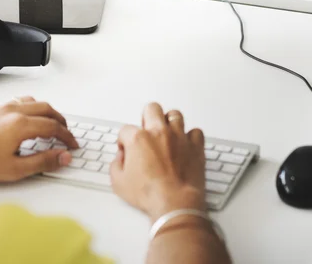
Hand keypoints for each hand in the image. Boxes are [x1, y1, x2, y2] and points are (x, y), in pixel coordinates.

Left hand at [0, 97, 77, 181]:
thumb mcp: (14, 169)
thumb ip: (44, 162)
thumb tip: (64, 157)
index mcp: (21, 125)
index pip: (54, 127)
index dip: (67, 137)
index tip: (71, 145)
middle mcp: (13, 111)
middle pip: (48, 110)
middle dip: (61, 122)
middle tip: (66, 134)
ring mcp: (3, 108)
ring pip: (35, 102)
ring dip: (48, 112)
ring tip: (52, 123)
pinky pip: (21, 100)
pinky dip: (33, 107)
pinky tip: (30, 117)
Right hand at [111, 103, 205, 221]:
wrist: (174, 202)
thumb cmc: (149, 194)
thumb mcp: (119, 183)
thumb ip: (116, 165)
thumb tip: (120, 159)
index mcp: (139, 139)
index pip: (126, 129)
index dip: (123, 140)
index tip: (126, 149)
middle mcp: (159, 132)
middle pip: (152, 109)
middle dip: (147, 117)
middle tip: (147, 129)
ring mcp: (179, 137)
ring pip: (175, 115)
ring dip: (169, 122)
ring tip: (166, 133)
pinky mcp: (195, 145)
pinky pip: (195, 132)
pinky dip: (190, 136)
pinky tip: (185, 144)